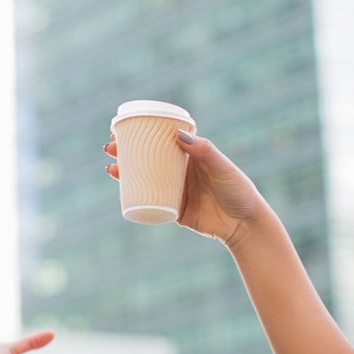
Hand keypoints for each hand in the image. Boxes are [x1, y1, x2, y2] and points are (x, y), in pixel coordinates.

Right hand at [104, 132, 264, 245]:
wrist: (244, 225)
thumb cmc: (238, 190)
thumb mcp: (221, 167)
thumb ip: (203, 150)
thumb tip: (177, 134)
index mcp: (190, 155)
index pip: (162, 139)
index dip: (142, 133)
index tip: (124, 128)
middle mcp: (180, 171)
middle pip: (147, 158)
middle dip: (126, 152)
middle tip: (110, 147)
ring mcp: (175, 191)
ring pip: (144, 179)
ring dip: (125, 174)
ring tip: (111, 169)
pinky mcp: (174, 210)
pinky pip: (150, 203)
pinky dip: (134, 199)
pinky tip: (121, 194)